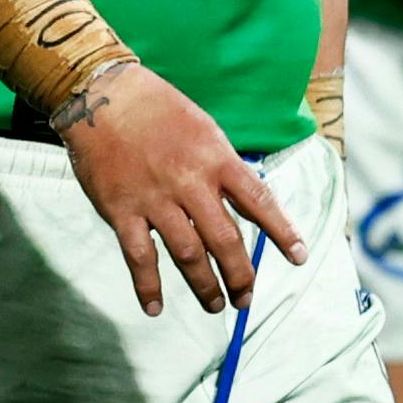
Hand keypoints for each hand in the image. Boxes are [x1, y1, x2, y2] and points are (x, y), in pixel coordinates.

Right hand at [56, 65, 305, 316]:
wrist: (103, 96)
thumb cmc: (158, 109)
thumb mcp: (204, 129)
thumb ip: (223, 167)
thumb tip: (246, 202)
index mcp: (216, 159)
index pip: (259, 201)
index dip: (282, 232)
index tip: (299, 257)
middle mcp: (190, 182)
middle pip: (225, 239)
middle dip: (240, 275)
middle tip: (245, 298)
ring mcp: (155, 199)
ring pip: (188, 254)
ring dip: (204, 286)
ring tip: (214, 306)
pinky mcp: (121, 210)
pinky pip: (139, 256)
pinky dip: (148, 286)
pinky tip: (155, 307)